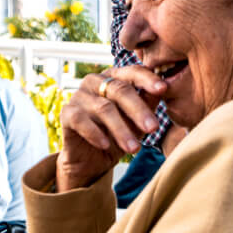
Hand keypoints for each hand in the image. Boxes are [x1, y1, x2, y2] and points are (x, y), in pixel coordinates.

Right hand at [57, 67, 165, 190]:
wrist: (92, 160)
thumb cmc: (117, 135)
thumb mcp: (138, 121)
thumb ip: (149, 103)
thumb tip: (166, 87)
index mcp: (115, 77)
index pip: (133, 72)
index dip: (148, 79)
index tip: (163, 89)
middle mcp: (96, 82)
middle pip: (120, 90)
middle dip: (138, 110)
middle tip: (153, 128)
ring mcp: (79, 96)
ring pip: (104, 108)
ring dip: (121, 130)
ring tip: (134, 148)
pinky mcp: (66, 113)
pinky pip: (80, 119)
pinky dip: (95, 133)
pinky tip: (105, 145)